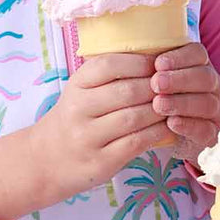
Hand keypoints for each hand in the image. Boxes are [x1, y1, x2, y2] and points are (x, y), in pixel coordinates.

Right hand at [32, 53, 169, 200]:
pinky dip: (157, 133)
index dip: (140, 63)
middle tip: (173, 87)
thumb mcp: (82, 91)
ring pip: (133, 118)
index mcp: (76, 86)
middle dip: (155, 88)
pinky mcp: (101, 161)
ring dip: (159, 111)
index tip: (159, 65)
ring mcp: (87, 137)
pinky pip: (136, 143)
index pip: (109, 65)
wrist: (46, 159)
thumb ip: (110, 76)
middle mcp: (78, 110)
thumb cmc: (75, 118)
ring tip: (172, 106)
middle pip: (126, 92)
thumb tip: (156, 58)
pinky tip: (167, 127)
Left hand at [150, 42, 219, 163]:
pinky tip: (171, 123)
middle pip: (204, 77)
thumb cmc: (158, 95)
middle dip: (179, 79)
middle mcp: (210, 85)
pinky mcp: (211, 133)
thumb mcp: (152, 76)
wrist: (175, 130)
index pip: (197, 53)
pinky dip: (189, 125)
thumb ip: (143, 65)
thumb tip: (116, 54)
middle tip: (156, 84)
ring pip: (206, 102)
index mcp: (198, 65)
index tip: (157, 63)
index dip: (180, 57)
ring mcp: (213, 109)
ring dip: (182, 102)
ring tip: (159, 105)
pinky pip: (206, 129)